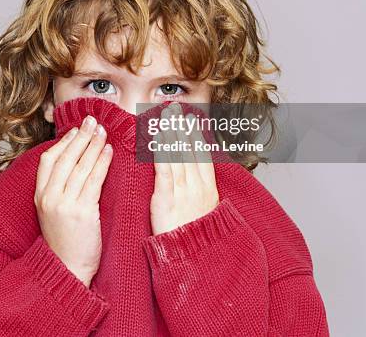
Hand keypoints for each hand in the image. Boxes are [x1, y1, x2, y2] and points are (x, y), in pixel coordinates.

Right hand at [34, 114, 112, 286]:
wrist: (67, 269)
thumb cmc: (64, 239)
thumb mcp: (52, 210)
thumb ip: (58, 187)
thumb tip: (74, 159)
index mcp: (39, 195)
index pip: (48, 160)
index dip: (63, 142)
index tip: (76, 130)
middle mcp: (49, 197)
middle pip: (66, 158)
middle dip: (81, 136)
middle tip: (93, 121)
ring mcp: (64, 204)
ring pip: (81, 166)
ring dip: (93, 145)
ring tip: (103, 132)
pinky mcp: (82, 212)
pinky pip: (94, 180)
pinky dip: (102, 162)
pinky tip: (109, 151)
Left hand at [150, 102, 218, 235]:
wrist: (192, 256)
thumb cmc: (194, 234)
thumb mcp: (204, 208)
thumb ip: (200, 187)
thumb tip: (194, 171)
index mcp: (208, 187)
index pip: (202, 154)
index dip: (196, 134)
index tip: (191, 118)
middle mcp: (197, 185)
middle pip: (189, 150)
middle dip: (182, 127)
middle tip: (175, 109)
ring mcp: (182, 190)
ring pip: (177, 155)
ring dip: (170, 133)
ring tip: (165, 116)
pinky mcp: (166, 197)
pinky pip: (164, 168)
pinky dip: (161, 151)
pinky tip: (157, 137)